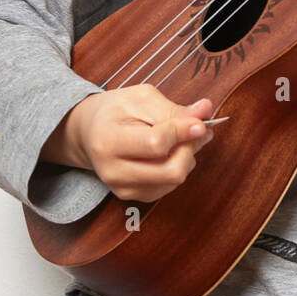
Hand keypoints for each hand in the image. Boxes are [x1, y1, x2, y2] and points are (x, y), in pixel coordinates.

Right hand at [40, 84, 218, 202]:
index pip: (156, 144)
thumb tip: (205, 112)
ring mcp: (123, 188)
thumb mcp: (141, 99)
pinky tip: (172, 151)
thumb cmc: (116, 111)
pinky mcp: (134, 196)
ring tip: (182, 136)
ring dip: (187, 156)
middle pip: (171, 171)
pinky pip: (170, 186)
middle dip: (190, 147)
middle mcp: (113, 171)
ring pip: (174, 180)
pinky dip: (178, 167)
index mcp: (108, 140)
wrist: (91, 132)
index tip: (201, 122)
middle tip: (197, 128)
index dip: (183, 132)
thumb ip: (173, 109)